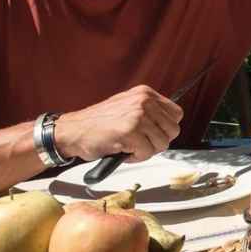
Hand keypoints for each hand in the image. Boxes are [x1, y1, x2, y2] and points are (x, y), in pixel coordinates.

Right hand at [54, 85, 182, 162]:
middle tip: (139, 143)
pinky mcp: (131, 132)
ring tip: (129, 146)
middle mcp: (144, 101)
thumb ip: (149, 112)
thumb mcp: (127, 107)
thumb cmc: (98, 124)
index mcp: (145, 93)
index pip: (176, 114)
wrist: (73, 131)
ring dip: (146, 151)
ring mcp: (138, 116)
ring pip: (162, 144)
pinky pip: (147, 153)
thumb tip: (169, 126)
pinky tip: (122, 150)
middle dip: (158, 142)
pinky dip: (135, 157)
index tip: (151, 133)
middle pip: (173, 131)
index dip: (165, 128)